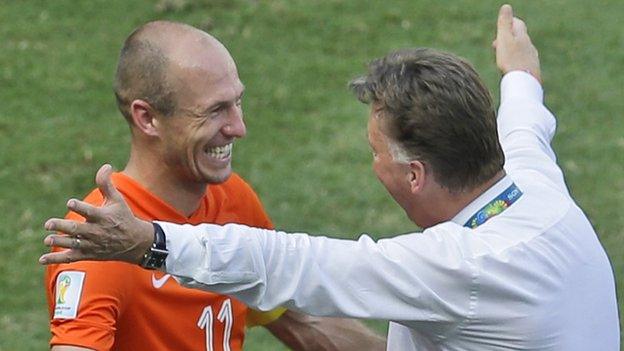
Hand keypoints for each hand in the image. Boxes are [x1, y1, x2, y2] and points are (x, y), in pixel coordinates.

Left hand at [39, 164, 153, 264]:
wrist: (135, 242)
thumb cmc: (123, 217)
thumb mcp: (117, 200)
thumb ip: (107, 184)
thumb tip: (106, 166)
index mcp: (102, 217)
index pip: (89, 211)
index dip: (80, 207)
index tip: (70, 202)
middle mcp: (96, 231)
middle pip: (76, 229)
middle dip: (62, 227)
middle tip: (48, 224)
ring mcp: (91, 244)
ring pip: (72, 244)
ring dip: (59, 242)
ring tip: (47, 239)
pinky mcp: (88, 254)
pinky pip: (70, 257)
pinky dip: (56, 259)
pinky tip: (42, 258)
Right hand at [493, 4, 540, 82]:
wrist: (524, 82)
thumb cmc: (511, 60)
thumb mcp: (504, 39)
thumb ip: (505, 23)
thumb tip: (506, 6)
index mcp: (523, 36)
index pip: (517, 23)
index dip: (508, 23)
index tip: (499, 28)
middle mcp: (530, 46)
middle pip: (520, 38)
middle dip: (508, 39)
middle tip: (496, 45)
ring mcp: (533, 58)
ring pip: (522, 51)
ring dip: (512, 52)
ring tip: (502, 58)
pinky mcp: (532, 71)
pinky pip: (523, 63)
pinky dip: (516, 62)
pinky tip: (512, 70)